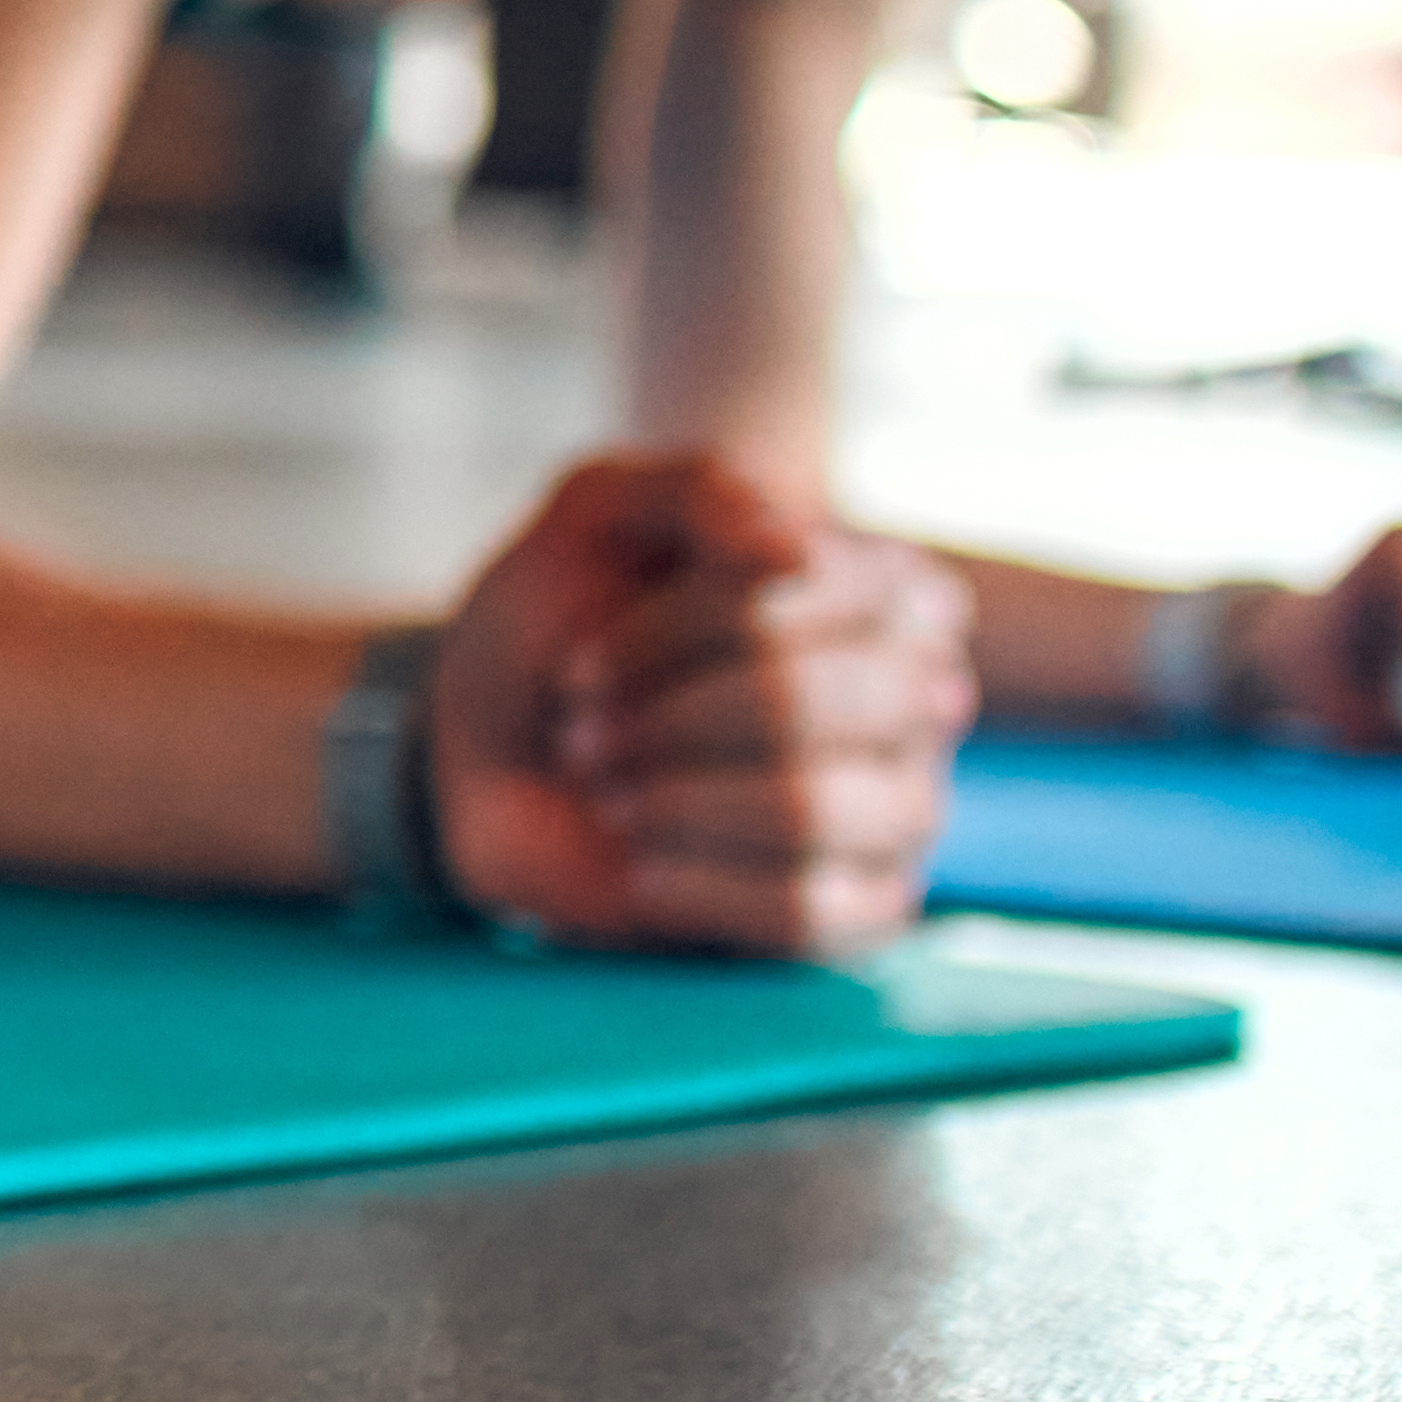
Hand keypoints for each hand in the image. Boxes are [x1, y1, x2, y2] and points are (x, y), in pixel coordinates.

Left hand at [428, 451, 972, 955]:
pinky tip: (639, 866)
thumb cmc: (560, 623)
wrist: (485, 752)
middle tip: (580, 728)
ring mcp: (898, 809)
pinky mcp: (860, 909)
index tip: (582, 657)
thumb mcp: (602, 513)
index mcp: (884, 592)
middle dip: (671, 715)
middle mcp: (916, 698)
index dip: (687, 623)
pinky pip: (810, 913)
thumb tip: (794, 548)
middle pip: (821, 698)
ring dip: (675, 798)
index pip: (828, 589)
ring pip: (816, 808)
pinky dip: (699, 885)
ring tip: (606, 792)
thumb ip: (698, 488)